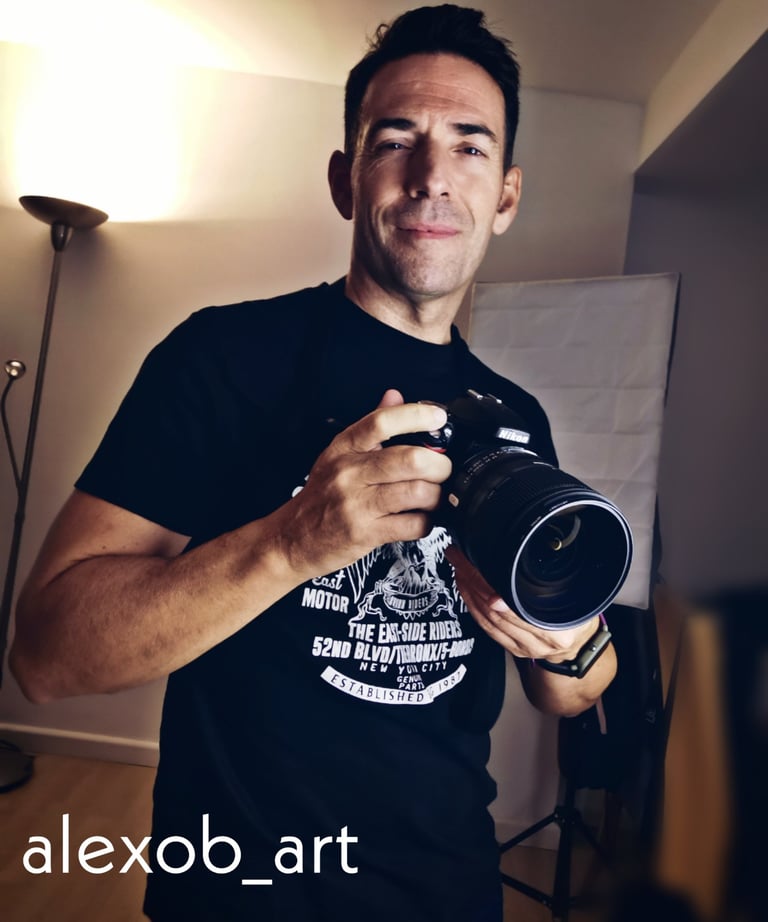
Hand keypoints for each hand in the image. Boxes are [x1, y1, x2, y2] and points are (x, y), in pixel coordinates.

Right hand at [277, 390, 451, 578]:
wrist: (290, 538)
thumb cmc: (320, 497)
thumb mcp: (338, 455)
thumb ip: (370, 427)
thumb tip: (394, 396)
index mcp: (344, 447)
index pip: (382, 421)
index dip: (416, 415)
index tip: (438, 416)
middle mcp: (349, 472)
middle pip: (409, 459)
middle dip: (440, 465)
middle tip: (443, 469)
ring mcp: (356, 503)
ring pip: (416, 492)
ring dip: (436, 496)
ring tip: (434, 497)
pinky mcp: (364, 533)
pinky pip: (411, 525)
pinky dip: (427, 522)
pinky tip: (421, 518)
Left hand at [445, 545, 598, 660]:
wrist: (582, 645)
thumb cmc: (580, 616)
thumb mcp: (579, 595)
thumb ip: (557, 583)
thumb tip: (527, 554)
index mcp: (557, 627)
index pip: (513, 602)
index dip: (488, 583)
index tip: (473, 564)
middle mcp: (538, 640)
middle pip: (494, 610)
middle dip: (472, 581)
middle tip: (460, 558)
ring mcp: (524, 646)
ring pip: (487, 619)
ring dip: (469, 592)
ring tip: (459, 569)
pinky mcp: (512, 648)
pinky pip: (486, 629)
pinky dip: (472, 608)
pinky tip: (465, 591)